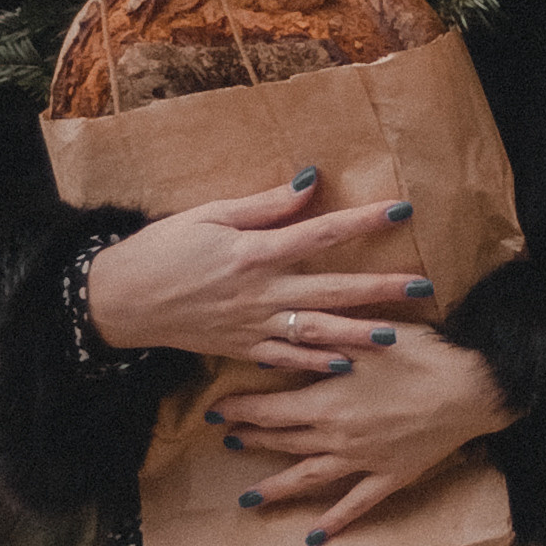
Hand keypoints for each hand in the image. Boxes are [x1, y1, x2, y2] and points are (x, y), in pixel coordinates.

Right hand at [82, 173, 435, 372]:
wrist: (120, 300)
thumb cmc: (163, 248)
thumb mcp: (209, 215)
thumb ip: (263, 205)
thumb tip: (310, 181)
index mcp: (254, 252)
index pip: (320, 232)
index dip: (363, 221)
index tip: (402, 210)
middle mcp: (261, 292)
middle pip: (332, 288)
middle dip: (380, 287)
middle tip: (424, 285)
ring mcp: (253, 325)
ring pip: (317, 330)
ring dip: (359, 333)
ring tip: (398, 333)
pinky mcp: (241, 348)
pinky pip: (286, 359)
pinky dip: (317, 362)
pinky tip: (347, 365)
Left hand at [215, 323, 512, 543]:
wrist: (470, 388)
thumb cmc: (419, 353)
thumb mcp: (364, 336)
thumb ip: (318, 338)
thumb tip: (273, 343)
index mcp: (326, 401)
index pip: (269, 409)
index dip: (240, 410)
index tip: (216, 412)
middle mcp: (336, 437)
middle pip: (283, 442)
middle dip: (253, 440)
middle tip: (229, 441)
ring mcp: (362, 462)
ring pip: (309, 479)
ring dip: (277, 487)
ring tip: (249, 499)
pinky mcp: (389, 477)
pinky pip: (356, 506)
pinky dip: (333, 523)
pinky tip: (313, 539)